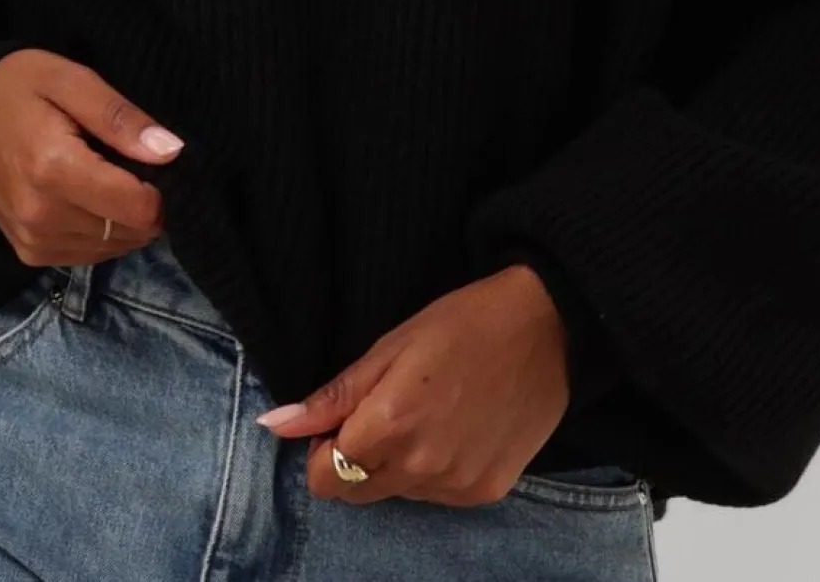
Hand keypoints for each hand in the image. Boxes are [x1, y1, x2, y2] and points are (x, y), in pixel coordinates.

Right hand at [0, 49, 184, 265]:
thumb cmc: (24, 87)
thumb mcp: (73, 81)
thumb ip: (121, 118)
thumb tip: (170, 152)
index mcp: (53, 168)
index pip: (137, 208)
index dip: (159, 188)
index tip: (153, 162)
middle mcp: (40, 215)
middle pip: (128, 231)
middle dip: (145, 205)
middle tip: (131, 167)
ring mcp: (31, 239)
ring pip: (111, 249)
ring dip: (124, 221)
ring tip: (108, 180)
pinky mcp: (28, 253)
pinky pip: (87, 257)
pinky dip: (102, 235)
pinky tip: (92, 201)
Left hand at [257, 264, 569, 506]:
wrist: (545, 328)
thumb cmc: (461, 324)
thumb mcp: (388, 348)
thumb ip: (332, 397)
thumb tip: (274, 426)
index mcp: (390, 426)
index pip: (324, 480)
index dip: (322, 451)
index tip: (341, 421)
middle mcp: (422, 467)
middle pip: (357, 493)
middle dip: (353, 460)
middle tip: (382, 412)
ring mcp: (457, 485)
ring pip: (398, 494)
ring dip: (397, 464)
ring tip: (427, 411)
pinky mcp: (487, 491)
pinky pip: (438, 496)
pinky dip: (434, 470)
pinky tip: (454, 427)